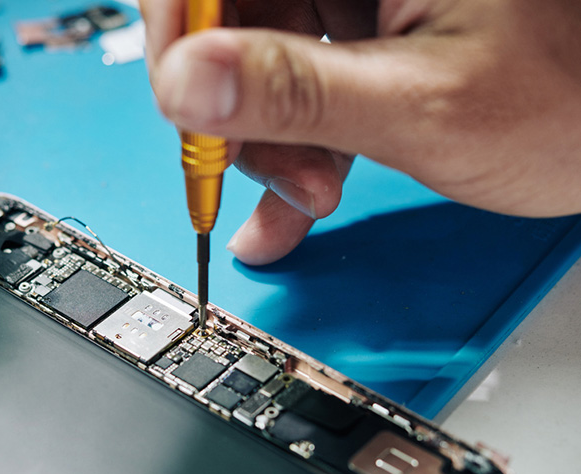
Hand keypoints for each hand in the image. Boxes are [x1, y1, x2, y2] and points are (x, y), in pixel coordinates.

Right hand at [142, 0, 580, 263]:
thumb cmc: (573, 101)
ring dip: (266, 145)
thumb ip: (298, 93)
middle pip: (231, 16)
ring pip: (256, 62)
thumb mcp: (422, 106)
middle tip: (259, 167)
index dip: (182, 26)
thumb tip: (186, 83)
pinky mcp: (361, 38)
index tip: (182, 99)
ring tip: (311, 194)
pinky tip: (289, 205)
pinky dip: (287, 151)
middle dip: (235, 106)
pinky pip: (293, 88)